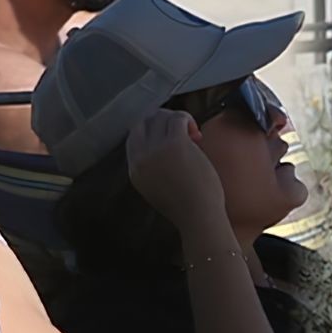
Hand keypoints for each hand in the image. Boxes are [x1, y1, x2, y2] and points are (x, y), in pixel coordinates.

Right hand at [125, 108, 223, 226]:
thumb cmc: (185, 206)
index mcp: (135, 170)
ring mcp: (156, 149)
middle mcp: (140, 157)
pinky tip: (196, 134)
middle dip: (161, 120)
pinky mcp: (174, 143)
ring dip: (177, 119)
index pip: (133, 137)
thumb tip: (164, 141)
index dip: (150, 130)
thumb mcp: (156, 188)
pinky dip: (187, 120)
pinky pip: (178, 118)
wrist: (198, 215)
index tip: (166, 135)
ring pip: (160, 117)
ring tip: (191, 135)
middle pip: (143, 122)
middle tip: (178, 130)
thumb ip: (153, 167)